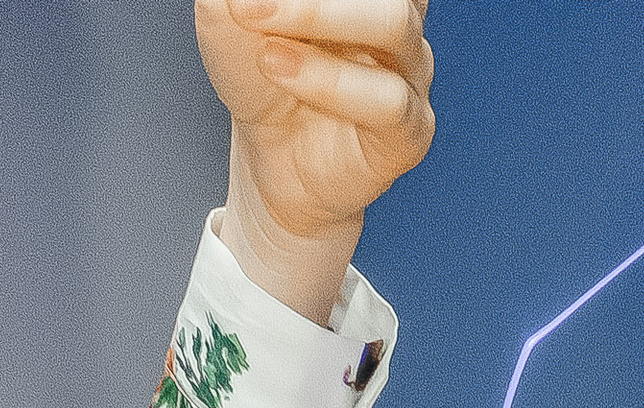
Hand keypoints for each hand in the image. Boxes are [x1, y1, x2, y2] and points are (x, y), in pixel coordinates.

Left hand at [202, 0, 434, 317]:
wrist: (272, 157)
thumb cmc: (261, 77)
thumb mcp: (231, 18)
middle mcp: (399, 17)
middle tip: (246, 5)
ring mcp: (411, 71)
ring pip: (392, 23)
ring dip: (319, 17)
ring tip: (265, 50)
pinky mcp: (412, 129)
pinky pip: (388, 99)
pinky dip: (330, 83)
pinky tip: (282, 73)